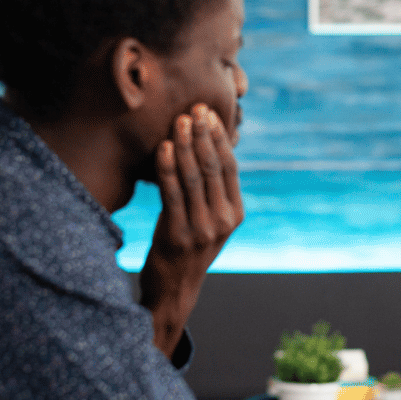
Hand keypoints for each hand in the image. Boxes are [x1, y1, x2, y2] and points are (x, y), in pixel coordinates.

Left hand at [140, 104, 243, 357]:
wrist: (174, 291)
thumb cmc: (187, 248)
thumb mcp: (209, 221)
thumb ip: (211, 192)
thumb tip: (205, 148)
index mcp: (235, 214)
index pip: (229, 167)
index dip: (219, 138)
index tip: (207, 113)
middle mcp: (223, 221)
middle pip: (213, 168)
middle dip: (203, 135)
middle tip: (193, 109)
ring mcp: (201, 229)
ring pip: (193, 177)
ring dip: (186, 145)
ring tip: (179, 121)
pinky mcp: (177, 235)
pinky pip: (172, 194)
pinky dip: (168, 168)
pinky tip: (165, 148)